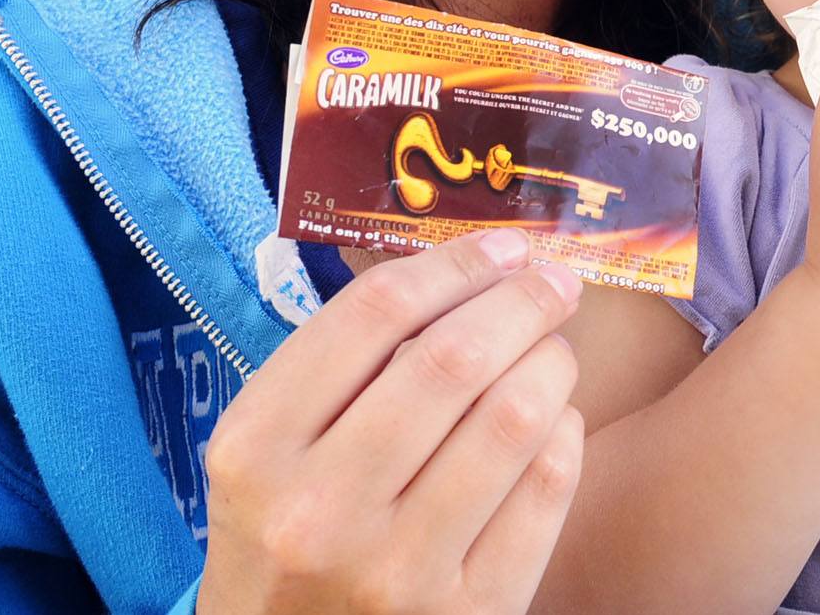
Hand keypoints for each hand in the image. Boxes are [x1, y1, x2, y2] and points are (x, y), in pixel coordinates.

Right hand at [198, 229, 585, 614]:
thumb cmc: (285, 538)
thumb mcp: (268, 455)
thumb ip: (341, 368)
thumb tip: (467, 270)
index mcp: (256, 448)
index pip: (372, 314)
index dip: (455, 264)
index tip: (506, 246)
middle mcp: (319, 511)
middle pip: (452, 360)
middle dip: (523, 302)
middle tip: (555, 282)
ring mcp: (395, 572)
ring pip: (512, 420)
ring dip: (551, 364)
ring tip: (552, 352)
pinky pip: (544, 492)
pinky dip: (563, 437)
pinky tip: (554, 423)